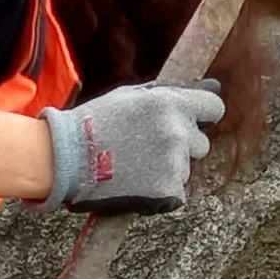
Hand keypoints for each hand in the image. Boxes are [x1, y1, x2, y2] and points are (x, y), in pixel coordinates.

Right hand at [41, 81, 224, 213]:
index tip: (188, 123)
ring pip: (186, 169)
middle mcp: (178, 131)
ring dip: (167, 169)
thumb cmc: (95, 123)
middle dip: (181, 146)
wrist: (64, 159)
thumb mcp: (131, 96)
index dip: (201, 116)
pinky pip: (176, 192)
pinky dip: (160, 192)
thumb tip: (214, 86)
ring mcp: (175, 162)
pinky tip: (135, 183)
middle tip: (146, 148)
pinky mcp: (168, 190)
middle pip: (201, 143)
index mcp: (170, 103)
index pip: (214, 108)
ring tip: (134, 167)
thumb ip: (172, 92)